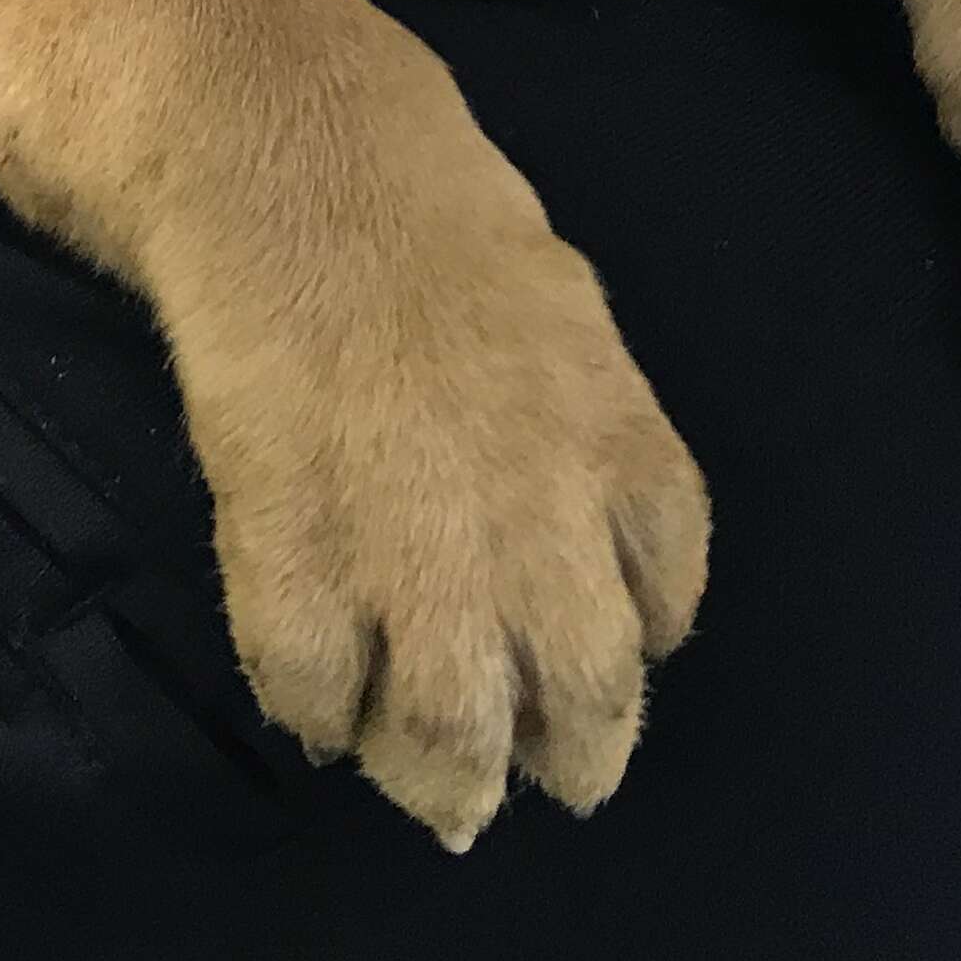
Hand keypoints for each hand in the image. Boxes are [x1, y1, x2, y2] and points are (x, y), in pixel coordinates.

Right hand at [175, 175, 709, 849]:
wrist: (294, 164)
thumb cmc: (428, 207)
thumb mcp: (565, 309)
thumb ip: (588, 425)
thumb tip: (585, 509)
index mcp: (619, 447)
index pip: (666, 597)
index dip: (640, 653)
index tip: (612, 669)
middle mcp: (537, 526)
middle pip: (580, 697)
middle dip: (569, 761)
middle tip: (543, 784)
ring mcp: (415, 554)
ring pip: (452, 730)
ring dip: (447, 779)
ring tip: (437, 795)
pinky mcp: (296, 557)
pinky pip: (317, 688)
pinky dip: (321, 716)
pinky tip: (319, 712)